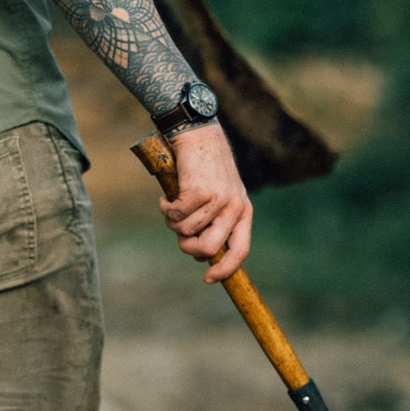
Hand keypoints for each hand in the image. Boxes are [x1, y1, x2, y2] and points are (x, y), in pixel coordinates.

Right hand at [158, 122, 251, 283]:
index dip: (225, 269)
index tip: (209, 278)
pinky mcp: (199, 191)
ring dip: (172, 220)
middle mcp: (235, 206)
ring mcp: (218, 199)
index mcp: (244, 210)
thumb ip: (213, 221)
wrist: (197, 132)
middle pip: (210, 248)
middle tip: (179, 234)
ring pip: (186, 231)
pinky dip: (165, 206)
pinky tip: (167, 194)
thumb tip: (201, 254)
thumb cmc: (203, 166)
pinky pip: (174, 214)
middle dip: (189, 247)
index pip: (241, 250)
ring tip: (172, 203)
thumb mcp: (219, 194)